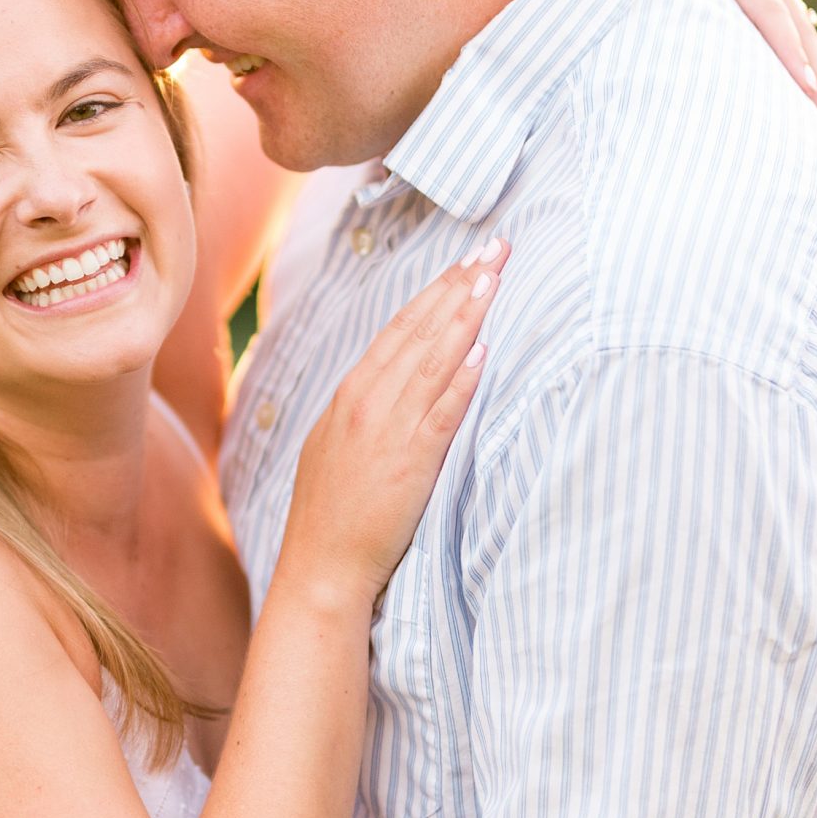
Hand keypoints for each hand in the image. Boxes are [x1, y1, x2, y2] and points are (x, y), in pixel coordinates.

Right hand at [279, 247, 504, 605]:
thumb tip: (392, 383)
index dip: (436, 292)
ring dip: (467, 316)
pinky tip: (484, 350)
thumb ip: (363, 412)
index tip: (466, 262)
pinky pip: (441, 412)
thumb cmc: (331, 517)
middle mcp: (367, 403)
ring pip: (433, 360)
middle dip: (460, 285)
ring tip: (496, 278)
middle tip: (495, 248)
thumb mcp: (335, 448)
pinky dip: (462, 379)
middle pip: (420, 331)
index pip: (399, 329)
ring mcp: (388, 430)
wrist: (320, 569)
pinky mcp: (410, 462)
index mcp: (349, 396)